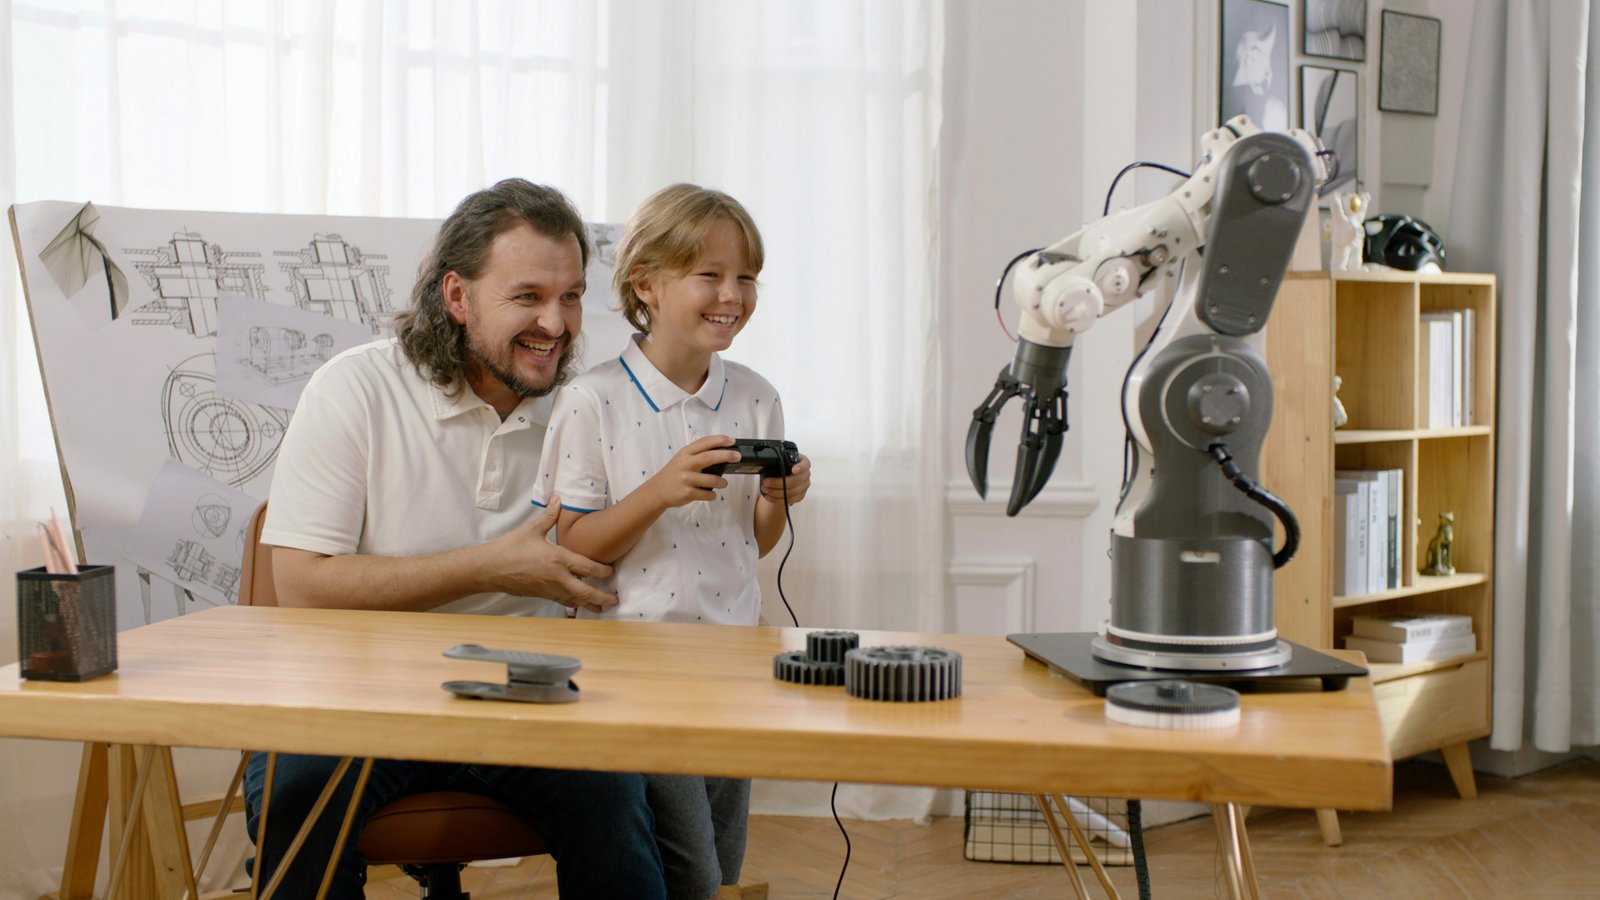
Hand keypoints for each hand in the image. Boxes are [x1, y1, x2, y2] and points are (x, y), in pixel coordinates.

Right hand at [489, 500, 617, 612]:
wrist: (489, 569)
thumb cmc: (509, 548)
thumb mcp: (532, 530)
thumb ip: (549, 515)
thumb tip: (558, 498)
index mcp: (558, 558)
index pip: (587, 567)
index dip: (603, 570)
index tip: (612, 572)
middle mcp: (557, 577)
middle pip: (585, 591)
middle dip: (602, 596)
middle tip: (614, 599)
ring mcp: (549, 589)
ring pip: (575, 600)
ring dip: (590, 604)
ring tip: (602, 608)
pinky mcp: (541, 595)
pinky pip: (562, 601)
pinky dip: (573, 604)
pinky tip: (578, 606)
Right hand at [645, 434, 740, 508]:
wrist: (658, 490)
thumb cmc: (674, 473)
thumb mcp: (682, 459)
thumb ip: (698, 454)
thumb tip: (723, 452)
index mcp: (685, 453)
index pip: (704, 442)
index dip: (720, 440)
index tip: (732, 441)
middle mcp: (685, 464)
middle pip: (709, 457)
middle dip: (726, 456)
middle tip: (737, 457)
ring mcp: (686, 479)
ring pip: (711, 479)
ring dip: (722, 482)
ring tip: (723, 483)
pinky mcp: (687, 493)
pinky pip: (707, 494)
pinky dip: (712, 494)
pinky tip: (711, 494)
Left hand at [759, 454, 810, 505]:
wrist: (783, 475)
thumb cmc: (782, 466)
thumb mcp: (780, 459)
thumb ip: (777, 460)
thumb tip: (766, 462)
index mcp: (803, 462)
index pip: (805, 464)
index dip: (800, 467)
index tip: (793, 470)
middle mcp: (806, 474)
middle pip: (796, 480)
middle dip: (778, 482)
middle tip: (766, 482)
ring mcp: (804, 486)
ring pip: (792, 492)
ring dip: (775, 492)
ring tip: (765, 489)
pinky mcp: (800, 495)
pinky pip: (789, 499)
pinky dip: (777, 499)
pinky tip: (769, 496)